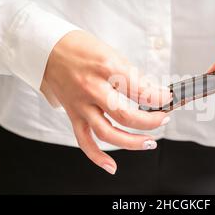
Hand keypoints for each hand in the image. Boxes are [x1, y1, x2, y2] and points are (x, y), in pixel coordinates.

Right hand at [41, 31, 171, 174]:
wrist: (46, 49)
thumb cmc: (80, 48)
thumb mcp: (111, 53)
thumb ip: (131, 75)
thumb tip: (152, 93)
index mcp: (105, 68)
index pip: (139, 89)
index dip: (159, 97)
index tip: (168, 99)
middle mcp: (92, 88)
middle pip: (125, 115)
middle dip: (151, 121)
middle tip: (164, 119)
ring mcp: (81, 105)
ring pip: (107, 133)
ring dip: (132, 142)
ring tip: (149, 142)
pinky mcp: (73, 115)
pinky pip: (84, 141)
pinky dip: (97, 157)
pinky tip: (112, 166)